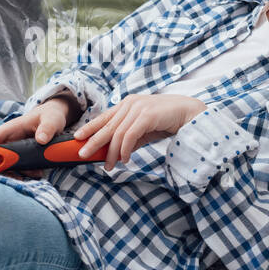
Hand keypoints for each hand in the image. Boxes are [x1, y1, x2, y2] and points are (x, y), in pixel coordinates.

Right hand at [0, 94, 79, 178]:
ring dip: (16, 173)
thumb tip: (41, 139)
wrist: (57, 119)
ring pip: (7, 165)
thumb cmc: (50, 115)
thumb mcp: (52, 119)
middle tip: (16, 178)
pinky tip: (38, 173)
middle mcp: (10, 140)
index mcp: (11, 129)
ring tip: (33, 174)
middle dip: (1, 169)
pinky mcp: (24, 156)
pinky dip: (26, 173)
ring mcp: (16, 149)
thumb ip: (47, 128)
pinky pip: (19, 167)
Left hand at [74, 94, 206, 171]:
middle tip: (82, 155)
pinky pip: (130, 136)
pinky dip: (125, 150)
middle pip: (107, 125)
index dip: (90, 127)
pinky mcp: (147, 115)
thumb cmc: (167, 120)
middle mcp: (130, 103)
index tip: (77, 138)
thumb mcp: (144, 130)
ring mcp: (138, 108)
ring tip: (108, 165)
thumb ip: (130, 139)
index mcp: (127, 104)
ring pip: (117, 133)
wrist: (190, 113)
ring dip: (111, 152)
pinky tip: (124, 159)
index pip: (104, 117)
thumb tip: (117, 154)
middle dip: (93, 141)